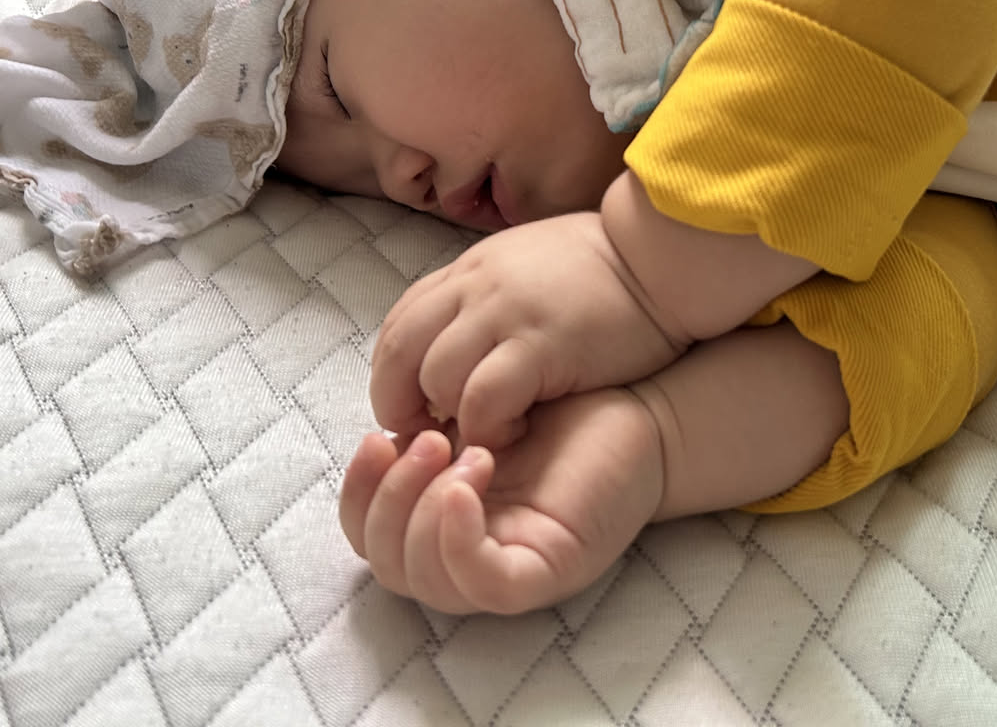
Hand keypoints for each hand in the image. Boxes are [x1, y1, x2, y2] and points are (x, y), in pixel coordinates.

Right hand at [339, 388, 663, 613]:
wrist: (639, 414)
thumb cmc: (562, 413)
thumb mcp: (477, 417)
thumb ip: (428, 431)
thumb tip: (383, 429)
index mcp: (444, 522)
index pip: (369, 536)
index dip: (358, 492)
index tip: (377, 434)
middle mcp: (469, 555)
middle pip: (387, 564)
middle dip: (386, 497)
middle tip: (429, 437)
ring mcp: (506, 568)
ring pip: (425, 579)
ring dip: (422, 508)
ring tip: (463, 449)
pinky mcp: (544, 572)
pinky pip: (481, 583)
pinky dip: (457, 539)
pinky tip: (466, 485)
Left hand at [371, 212, 681, 449]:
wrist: (661, 258)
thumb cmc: (603, 272)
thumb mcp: (527, 268)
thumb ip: (485, 298)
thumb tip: (456, 342)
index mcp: (469, 270)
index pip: (398, 327)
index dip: (394, 377)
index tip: (417, 411)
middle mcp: (475, 287)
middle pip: (397, 354)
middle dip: (401, 406)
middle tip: (430, 438)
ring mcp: (505, 313)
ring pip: (434, 379)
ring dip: (448, 420)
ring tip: (480, 436)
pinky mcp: (540, 344)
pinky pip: (484, 398)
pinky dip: (488, 427)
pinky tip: (515, 433)